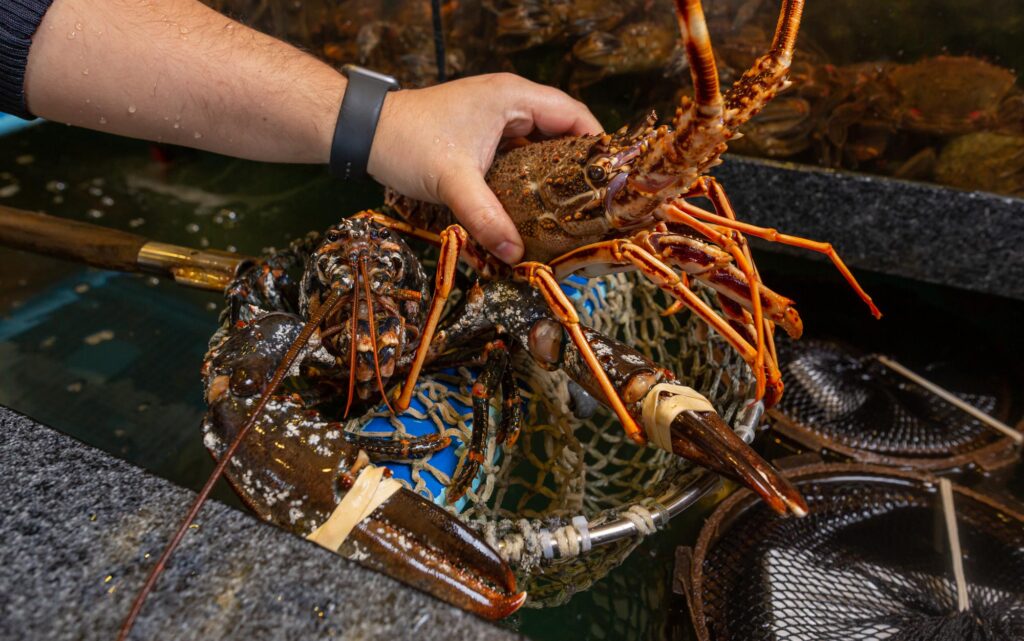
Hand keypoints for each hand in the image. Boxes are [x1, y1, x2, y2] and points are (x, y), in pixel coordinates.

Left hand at [367, 73, 601, 263]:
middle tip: (596, 205)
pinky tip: (536, 208)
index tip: (611, 181)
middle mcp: (510, 104)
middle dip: (578, 168)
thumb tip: (515, 254)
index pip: (574, 115)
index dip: (597, 145)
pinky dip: (529, 180)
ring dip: (553, 177)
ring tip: (573, 212)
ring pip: (540, 148)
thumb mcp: (452, 181)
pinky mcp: (482, 138)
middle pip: (562, 133)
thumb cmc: (407, 142)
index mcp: (513, 98)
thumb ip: (486, 217)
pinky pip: (519, 158)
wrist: (364, 134)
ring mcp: (496, 121)